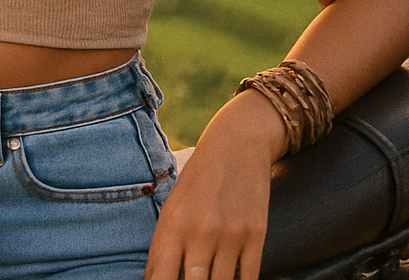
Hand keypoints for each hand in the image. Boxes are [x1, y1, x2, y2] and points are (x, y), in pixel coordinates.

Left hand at [145, 91, 285, 279]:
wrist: (238, 142)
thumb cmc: (199, 177)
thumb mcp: (173, 206)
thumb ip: (162, 246)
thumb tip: (152, 279)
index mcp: (172, 224)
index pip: (161, 278)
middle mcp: (200, 231)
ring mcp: (230, 235)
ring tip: (210, 278)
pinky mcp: (256, 234)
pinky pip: (250, 278)